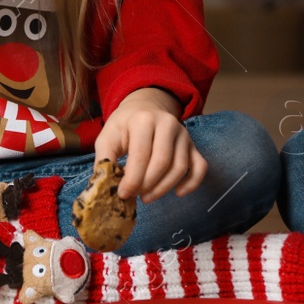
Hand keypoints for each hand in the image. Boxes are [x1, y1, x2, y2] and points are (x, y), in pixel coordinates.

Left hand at [93, 88, 207, 203]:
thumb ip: (104, 159)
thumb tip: (104, 187)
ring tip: (147, 197)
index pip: (141, 155)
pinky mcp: (193, 145)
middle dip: (147, 185)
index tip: (122, 194)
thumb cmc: (124, 125)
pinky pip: (200, 167)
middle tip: (135, 196)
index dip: (132, 179)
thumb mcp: (107, 136)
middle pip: (162, 163)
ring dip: (163, 188)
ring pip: (179, 168)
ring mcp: (183, 134)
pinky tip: (178, 193)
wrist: (146, 106)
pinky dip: (192, 183)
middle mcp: (167, 124)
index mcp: (143, 120)